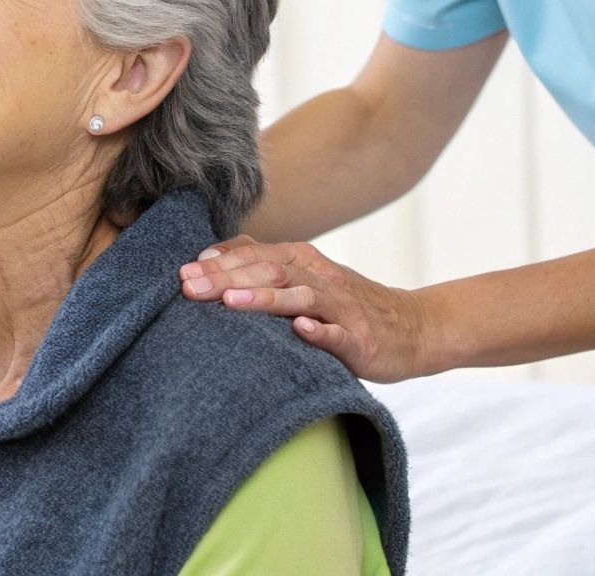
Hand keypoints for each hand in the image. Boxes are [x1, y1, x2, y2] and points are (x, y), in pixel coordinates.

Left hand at [177, 235, 442, 382]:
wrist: (414, 327)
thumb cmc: (345, 305)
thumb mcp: (305, 277)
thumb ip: (262, 264)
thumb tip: (209, 256)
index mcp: (302, 261)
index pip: (254, 255)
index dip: (217, 263)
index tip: (180, 273)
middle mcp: (320, 277)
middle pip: (269, 271)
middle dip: (226, 278)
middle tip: (188, 288)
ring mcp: (342, 307)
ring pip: (301, 296)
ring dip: (265, 298)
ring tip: (230, 303)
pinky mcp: (361, 339)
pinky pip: (340, 334)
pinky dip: (320, 331)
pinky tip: (301, 331)